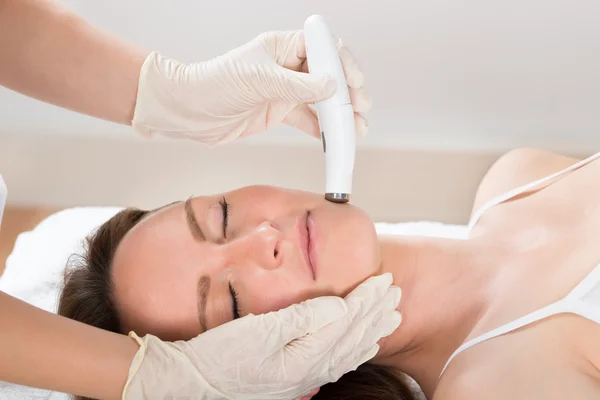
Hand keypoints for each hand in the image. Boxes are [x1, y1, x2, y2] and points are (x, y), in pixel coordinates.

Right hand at [122, 273, 401, 399]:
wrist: (193, 384)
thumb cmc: (221, 357)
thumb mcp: (259, 331)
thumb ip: (302, 318)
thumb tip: (338, 305)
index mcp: (305, 357)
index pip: (348, 322)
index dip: (368, 300)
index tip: (383, 280)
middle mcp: (310, 371)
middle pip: (354, 338)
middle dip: (376, 314)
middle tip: (394, 292)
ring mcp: (303, 377)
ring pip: (348, 352)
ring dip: (370, 330)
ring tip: (387, 315)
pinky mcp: (292, 377)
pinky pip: (335, 363)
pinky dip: (352, 349)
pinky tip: (357, 343)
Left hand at [131, 30, 370, 144]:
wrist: (190, 112)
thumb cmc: (215, 84)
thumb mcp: (260, 80)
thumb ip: (298, 84)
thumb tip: (332, 87)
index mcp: (283, 46)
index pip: (323, 48)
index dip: (342, 63)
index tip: (355, 81)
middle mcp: (286, 66)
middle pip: (327, 75)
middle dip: (347, 91)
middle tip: (360, 107)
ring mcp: (283, 90)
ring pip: (321, 100)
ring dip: (339, 114)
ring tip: (355, 128)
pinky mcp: (278, 111)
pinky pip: (307, 119)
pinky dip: (322, 129)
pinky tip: (334, 138)